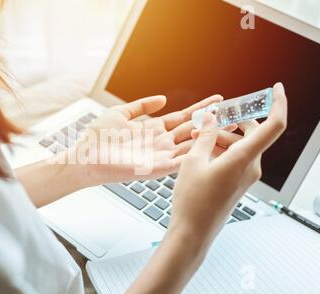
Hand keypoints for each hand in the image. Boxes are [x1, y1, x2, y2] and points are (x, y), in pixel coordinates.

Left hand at [69, 95, 237, 185]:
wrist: (84, 157)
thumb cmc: (97, 137)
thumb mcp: (120, 114)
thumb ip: (141, 106)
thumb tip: (162, 99)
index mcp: (153, 130)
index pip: (182, 117)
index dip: (200, 108)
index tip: (219, 99)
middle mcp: (160, 143)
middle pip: (192, 130)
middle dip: (212, 121)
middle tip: (235, 113)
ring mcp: (159, 156)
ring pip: (190, 145)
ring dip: (209, 137)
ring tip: (230, 127)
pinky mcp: (155, 169)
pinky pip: (180, 161)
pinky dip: (196, 154)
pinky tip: (212, 146)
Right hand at [169, 83, 287, 246]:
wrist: (193, 231)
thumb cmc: (193, 201)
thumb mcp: (193, 161)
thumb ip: (205, 136)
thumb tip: (212, 117)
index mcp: (243, 159)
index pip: (274, 126)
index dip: (279, 104)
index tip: (276, 88)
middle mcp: (251, 167)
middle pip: (253, 132)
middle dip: (232, 121)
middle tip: (212, 117)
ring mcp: (246, 175)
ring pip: (242, 144)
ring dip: (222, 136)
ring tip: (196, 136)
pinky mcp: (239, 181)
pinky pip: (236, 157)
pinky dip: (222, 148)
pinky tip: (201, 149)